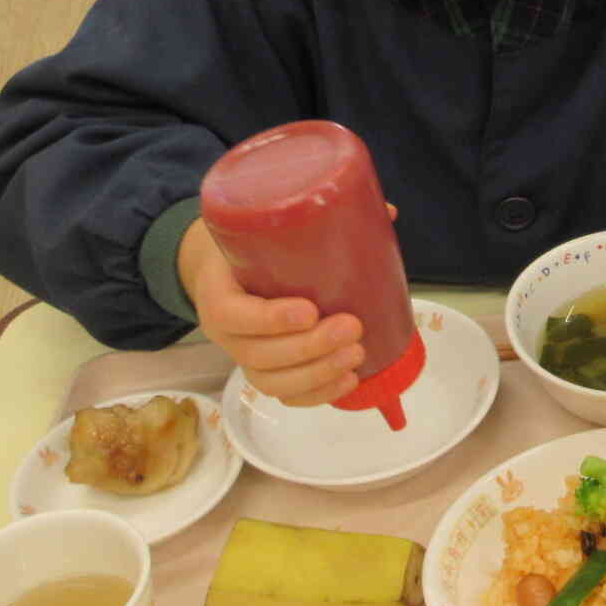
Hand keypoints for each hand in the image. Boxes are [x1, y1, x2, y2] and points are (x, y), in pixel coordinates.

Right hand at [181, 218, 363, 404]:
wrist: (227, 270)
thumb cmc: (255, 247)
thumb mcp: (270, 228)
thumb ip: (322, 217)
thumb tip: (387, 210)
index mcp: (218, 291)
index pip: (230, 314)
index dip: (269, 319)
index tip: (310, 309)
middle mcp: (225, 332)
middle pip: (257, 355)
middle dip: (309, 348)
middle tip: (352, 327)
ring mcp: (244, 356)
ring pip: (271, 381)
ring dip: (318, 374)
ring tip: (357, 354)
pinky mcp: (265, 371)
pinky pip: (284, 395)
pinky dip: (316, 395)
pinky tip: (348, 380)